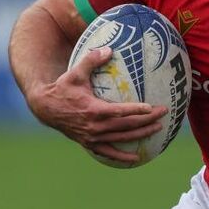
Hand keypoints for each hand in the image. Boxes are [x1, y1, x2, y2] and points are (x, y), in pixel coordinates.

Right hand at [27, 47, 166, 164]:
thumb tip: (108, 48)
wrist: (44, 109)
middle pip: (127, 125)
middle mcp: (95, 126)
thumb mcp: (75, 73)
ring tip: (158, 128)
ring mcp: (93, 137)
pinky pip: (108, 152)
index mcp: (93, 109)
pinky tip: (136, 159)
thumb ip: (91, 60)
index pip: (119, 111)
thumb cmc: (62, 88)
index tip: (152, 107)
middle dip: (147, 120)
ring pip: (122, 138)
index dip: (136, 110)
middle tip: (164, 113)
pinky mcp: (89, 143)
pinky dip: (121, 157)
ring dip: (141, 134)